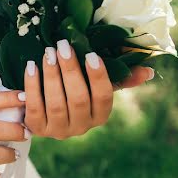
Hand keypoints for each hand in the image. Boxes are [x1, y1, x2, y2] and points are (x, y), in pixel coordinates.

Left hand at [23, 39, 154, 139]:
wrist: (43, 110)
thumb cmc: (75, 90)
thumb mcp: (95, 84)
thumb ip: (120, 77)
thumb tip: (147, 72)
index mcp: (100, 115)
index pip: (104, 97)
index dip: (98, 77)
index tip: (91, 55)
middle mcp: (81, 127)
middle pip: (78, 98)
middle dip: (70, 70)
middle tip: (62, 46)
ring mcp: (58, 130)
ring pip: (56, 103)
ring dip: (51, 75)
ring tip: (47, 53)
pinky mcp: (37, 129)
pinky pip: (34, 108)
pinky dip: (32, 86)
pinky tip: (31, 67)